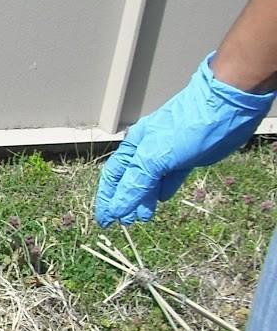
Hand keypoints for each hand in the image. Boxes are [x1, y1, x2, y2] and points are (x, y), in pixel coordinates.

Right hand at [95, 54, 274, 224]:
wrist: (225, 108)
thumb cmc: (188, 126)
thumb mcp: (156, 157)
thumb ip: (137, 183)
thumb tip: (120, 207)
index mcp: (134, 146)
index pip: (114, 177)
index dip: (108, 199)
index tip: (105, 219)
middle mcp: (147, 150)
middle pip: (130, 180)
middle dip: (124, 201)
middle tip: (122, 223)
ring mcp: (167, 154)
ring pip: (149, 181)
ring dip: (143, 199)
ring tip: (141, 217)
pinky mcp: (186, 158)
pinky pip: (169, 177)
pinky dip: (163, 189)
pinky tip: (161, 198)